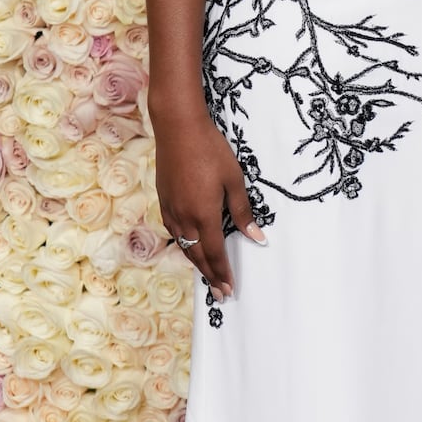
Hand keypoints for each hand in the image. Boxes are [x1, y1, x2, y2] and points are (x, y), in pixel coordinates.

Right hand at [152, 97, 265, 299]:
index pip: (216, 253)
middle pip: (198, 255)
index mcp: (204, 215)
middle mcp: (184, 218)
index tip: (229, 289)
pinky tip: (189, 247)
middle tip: (220, 293)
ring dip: (196, 263)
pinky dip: (184, 246)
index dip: (223, 272)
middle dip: (210, 275)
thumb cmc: (211, 150)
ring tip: (207, 276)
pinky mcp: (164, 200)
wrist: (178, 128)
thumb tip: (257, 238)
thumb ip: (243, 212)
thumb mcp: (234, 180)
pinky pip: (175, 232)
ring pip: (184, 246)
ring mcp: (171, 210)